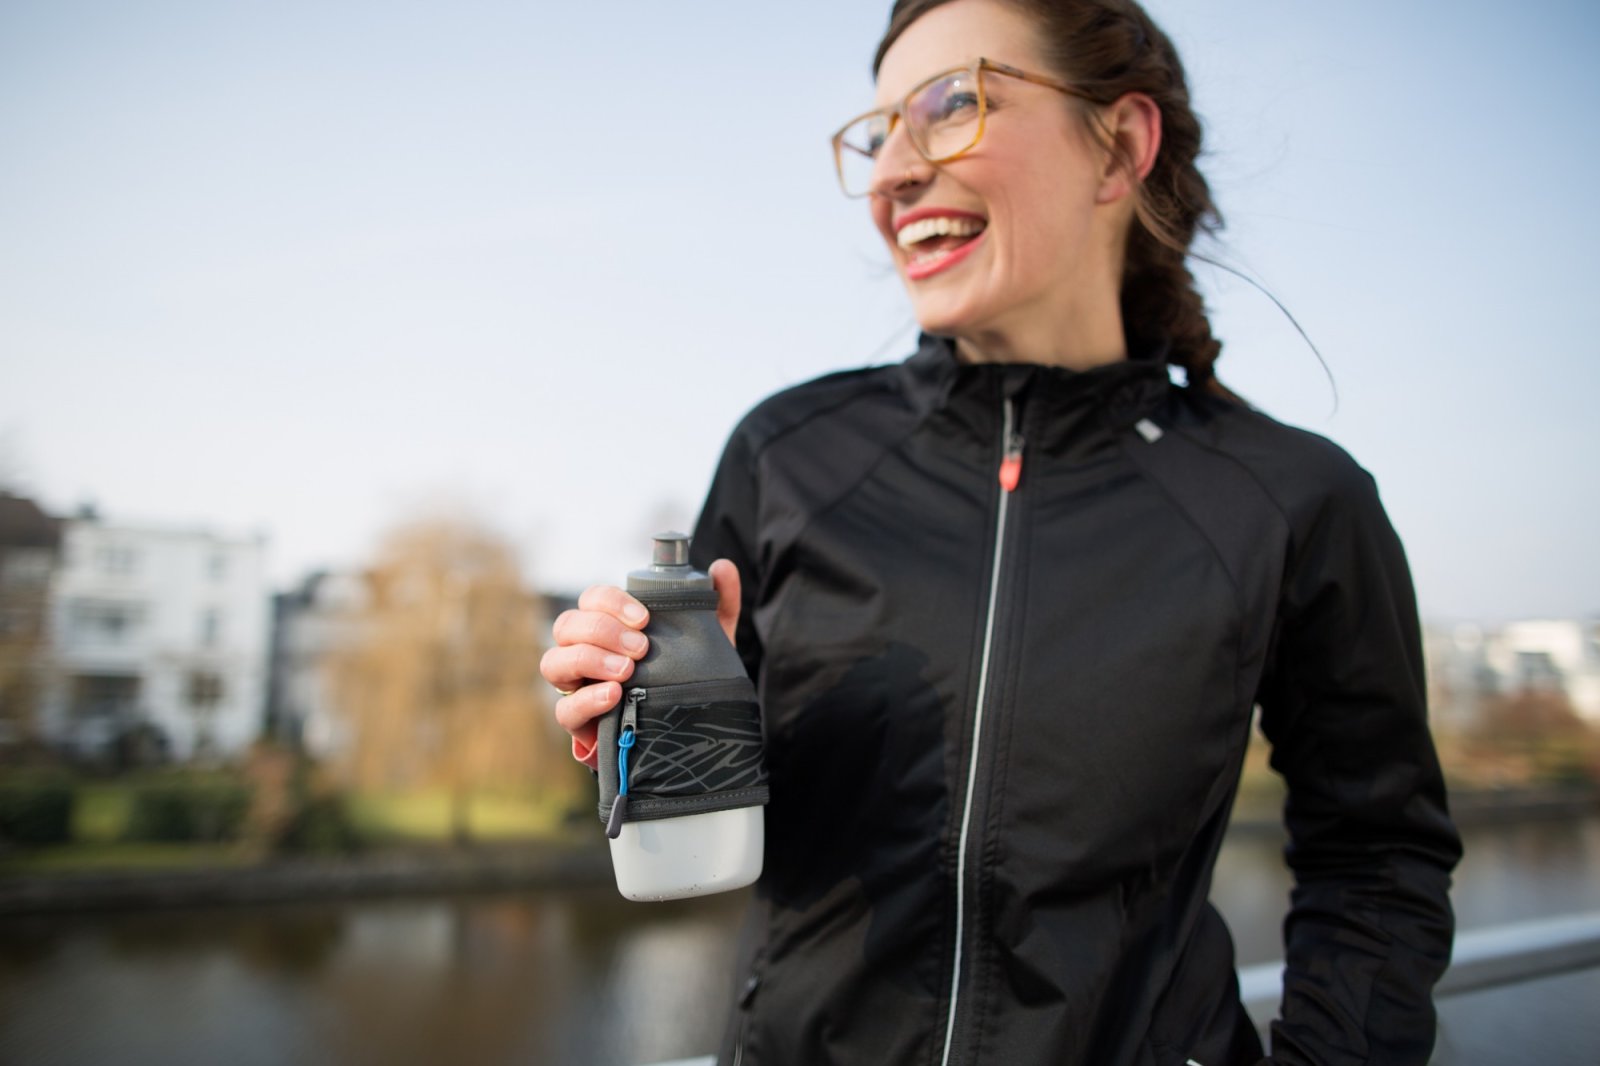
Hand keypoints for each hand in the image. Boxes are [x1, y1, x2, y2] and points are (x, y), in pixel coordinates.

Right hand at [541, 559, 741, 768]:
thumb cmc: (682, 676)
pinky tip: (613, 696)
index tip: (645, 618)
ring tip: (626, 671)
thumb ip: (716, 605)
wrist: (681, 731)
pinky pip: (564, 709)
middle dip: (602, 630)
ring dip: (588, 660)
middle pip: (567, 624)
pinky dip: (586, 700)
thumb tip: (723, 568)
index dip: (612, 602)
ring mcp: (575, 685)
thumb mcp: (706, 642)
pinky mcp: (577, 721)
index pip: (592, 598)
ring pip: (554, 661)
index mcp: (608, 625)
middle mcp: (583, 649)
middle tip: (640, 647)